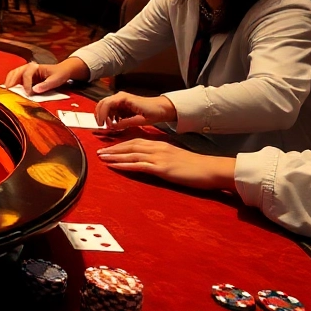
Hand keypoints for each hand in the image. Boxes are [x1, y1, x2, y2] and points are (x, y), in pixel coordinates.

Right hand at [2, 57, 86, 94]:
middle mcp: (29, 67)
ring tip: (7, 91)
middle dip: (11, 81)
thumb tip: (34, 90)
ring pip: (13, 74)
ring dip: (9, 82)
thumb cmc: (59, 74)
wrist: (62, 70)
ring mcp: (26, 72)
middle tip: (8, 91)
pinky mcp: (25, 77)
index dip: (26, 84)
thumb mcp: (56, 80)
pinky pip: (15, 79)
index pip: (26, 74)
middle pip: (16, 72)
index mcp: (36, 67)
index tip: (28, 93)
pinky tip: (10, 90)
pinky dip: (11, 83)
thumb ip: (46, 85)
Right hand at [94, 92, 177, 130]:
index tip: (102, 124)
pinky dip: (110, 117)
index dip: (102, 114)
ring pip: (105, 107)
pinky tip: (116, 123)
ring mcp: (120, 100)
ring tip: (111, 125)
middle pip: (102, 104)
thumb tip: (113, 127)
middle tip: (102, 126)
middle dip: (99, 115)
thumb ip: (126, 123)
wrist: (162, 108)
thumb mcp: (141, 120)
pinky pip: (111, 110)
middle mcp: (120, 97)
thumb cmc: (154, 111)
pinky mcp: (122, 104)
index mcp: (124, 98)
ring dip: (105, 116)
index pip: (106, 104)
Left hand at [97, 139, 235, 190]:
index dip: (120, 144)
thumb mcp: (176, 157)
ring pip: (132, 154)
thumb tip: (152, 162)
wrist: (211, 169)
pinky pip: (139, 166)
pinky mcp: (162, 168)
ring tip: (102, 158)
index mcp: (161, 145)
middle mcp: (158, 148)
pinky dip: (124, 165)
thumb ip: (163, 157)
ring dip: (115, 156)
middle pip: (130, 146)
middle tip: (99, 152)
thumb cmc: (196, 166)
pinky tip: (115, 166)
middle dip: (113, 148)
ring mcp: (159, 158)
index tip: (109, 146)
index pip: (136, 141)